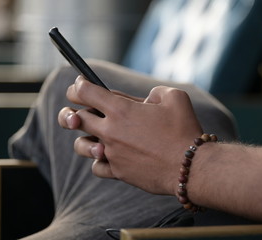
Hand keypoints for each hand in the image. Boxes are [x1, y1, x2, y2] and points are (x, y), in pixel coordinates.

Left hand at [58, 76, 202, 194]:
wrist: (191, 167)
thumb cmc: (184, 130)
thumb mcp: (174, 97)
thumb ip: (155, 92)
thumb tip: (147, 100)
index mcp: (121, 109)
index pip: (84, 91)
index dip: (78, 85)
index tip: (79, 86)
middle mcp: (111, 131)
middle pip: (75, 118)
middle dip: (70, 112)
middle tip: (75, 111)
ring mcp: (113, 153)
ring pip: (80, 145)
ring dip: (84, 137)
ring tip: (95, 136)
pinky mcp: (119, 172)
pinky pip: (97, 167)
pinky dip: (99, 161)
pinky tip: (108, 156)